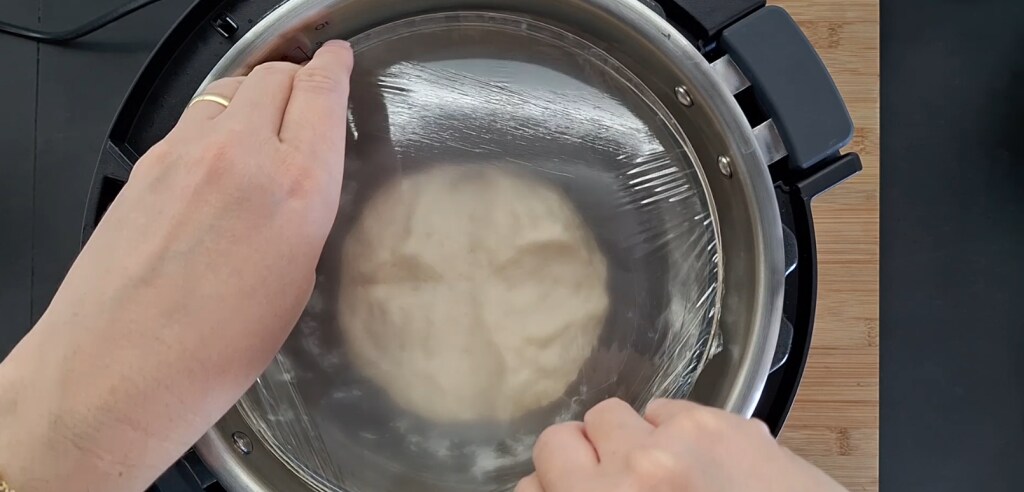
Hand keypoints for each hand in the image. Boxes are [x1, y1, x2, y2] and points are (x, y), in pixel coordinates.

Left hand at [0, 40, 352, 490]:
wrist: (116, 372)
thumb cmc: (208, 353)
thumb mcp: (295, 286)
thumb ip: (303, 216)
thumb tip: (301, 186)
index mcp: (297, 191)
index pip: (324, 95)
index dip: (337, 68)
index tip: (339, 59)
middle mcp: (242, 158)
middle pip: (276, 76)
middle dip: (299, 78)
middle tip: (309, 92)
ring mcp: (186, 154)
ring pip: (230, 88)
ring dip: (255, 94)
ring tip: (263, 121)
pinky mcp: (146, 164)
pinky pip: (192, 117)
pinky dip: (214, 121)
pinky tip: (217, 156)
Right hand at [517, 398, 847, 491]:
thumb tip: (552, 491)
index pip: (538, 473)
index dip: (555, 486)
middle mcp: (635, 471)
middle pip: (568, 435)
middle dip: (586, 460)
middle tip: (616, 486)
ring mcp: (685, 443)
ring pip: (619, 413)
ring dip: (630, 440)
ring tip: (662, 474)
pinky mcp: (731, 426)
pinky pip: (673, 408)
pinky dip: (678, 431)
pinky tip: (702, 466)